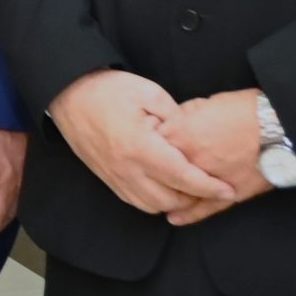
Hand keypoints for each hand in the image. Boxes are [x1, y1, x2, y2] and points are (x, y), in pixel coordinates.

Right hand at [46, 70, 236, 216]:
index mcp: (140, 147)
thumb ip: (176, 118)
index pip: (183, 177)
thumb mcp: (150, 93)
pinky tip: (164, 188)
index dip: (209, 187)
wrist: (68, 93)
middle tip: (212, 187)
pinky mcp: (106, 177)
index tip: (228, 191)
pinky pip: (134, 201)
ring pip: (151, 206)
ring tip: (189, 189)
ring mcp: (114, 176)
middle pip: (169, 200)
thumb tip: (190, 138)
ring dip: (174, 203)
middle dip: (194, 199)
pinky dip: (154, 201)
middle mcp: (126, 168)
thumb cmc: (108, 90)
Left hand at [155, 90, 273, 226]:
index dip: (147, 142)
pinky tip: (173, 218)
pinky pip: (204, 209)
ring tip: (157, 196)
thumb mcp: (207, 102)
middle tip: (147, 168)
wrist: (281, 127)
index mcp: (182, 133)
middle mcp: (190, 159)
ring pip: (179, 192)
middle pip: (160, 170)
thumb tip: (175, 123)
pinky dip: (188, 215)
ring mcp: (209, 179)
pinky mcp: (229, 194)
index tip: (144, 143)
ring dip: (168, 194)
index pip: (151, 142)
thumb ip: (185, 115)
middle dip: (153, 169)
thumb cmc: (246, 110)